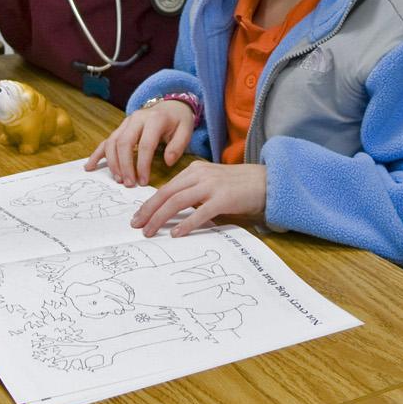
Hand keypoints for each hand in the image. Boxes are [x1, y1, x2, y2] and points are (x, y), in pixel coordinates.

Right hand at [84, 99, 193, 187]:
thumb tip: (168, 162)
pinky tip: (90, 167)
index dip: (143, 164)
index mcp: (154, 119)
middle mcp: (137, 118)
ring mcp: (126, 123)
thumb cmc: (178, 121)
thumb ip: (178, 146)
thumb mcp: (186, 130)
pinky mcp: (120, 128)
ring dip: (113, 162)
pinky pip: (106, 141)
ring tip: (119, 179)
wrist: (170, 105)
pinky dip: (97, 154)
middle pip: (124, 142)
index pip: (145, 144)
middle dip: (124, 165)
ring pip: (112, 142)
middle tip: (128, 184)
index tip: (143, 182)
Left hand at [129, 161, 266, 237]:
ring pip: (177, 201)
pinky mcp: (224, 198)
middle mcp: (200, 175)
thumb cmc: (237, 186)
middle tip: (137, 226)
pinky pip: (200, 212)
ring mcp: (212, 186)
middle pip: (166, 193)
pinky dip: (186, 223)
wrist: (266, 182)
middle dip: (149, 211)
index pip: (165, 188)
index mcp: (194, 170)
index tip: (138, 217)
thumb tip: (170, 210)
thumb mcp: (210, 182)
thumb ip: (192, 191)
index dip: (149, 203)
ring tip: (150, 231)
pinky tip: (176, 233)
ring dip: (160, 218)